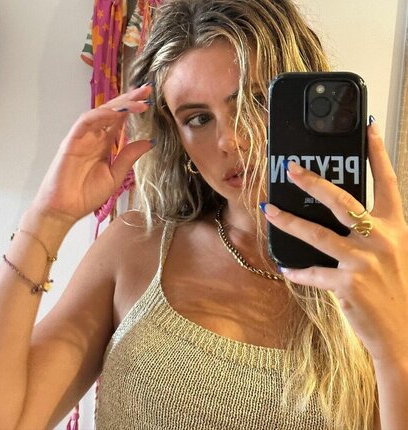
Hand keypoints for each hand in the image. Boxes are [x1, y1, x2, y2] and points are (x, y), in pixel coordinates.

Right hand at [31, 85, 153, 224]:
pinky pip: (85, 122)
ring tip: (138, 101)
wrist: (65, 210)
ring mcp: (82, 138)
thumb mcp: (115, 175)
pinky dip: (100, 115)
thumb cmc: (86, 194)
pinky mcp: (71, 142)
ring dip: (119, 105)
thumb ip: (129, 157)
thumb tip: (150, 141)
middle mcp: (93, 137)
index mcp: (104, 144)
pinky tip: (116, 113)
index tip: (150, 100)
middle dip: (129, 99)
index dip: (134, 108)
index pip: (120, 120)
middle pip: (112, 112)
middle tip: (147, 90)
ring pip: (100, 113)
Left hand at [262, 121, 407, 363]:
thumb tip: (338, 213)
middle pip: (341, 201)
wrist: (403, 331)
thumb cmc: (396, 288)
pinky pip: (314, 273)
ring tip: (268, 211)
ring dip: (288, 221)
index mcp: (394, 227)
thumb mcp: (392, 252)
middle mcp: (381, 239)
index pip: (387, 182)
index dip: (378, 153)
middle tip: (291, 168)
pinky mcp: (349, 284)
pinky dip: (298, 272)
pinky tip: (286, 269)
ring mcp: (364, 261)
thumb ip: (370, 231)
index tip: (369, 127)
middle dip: (313, 182)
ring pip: (317, 233)